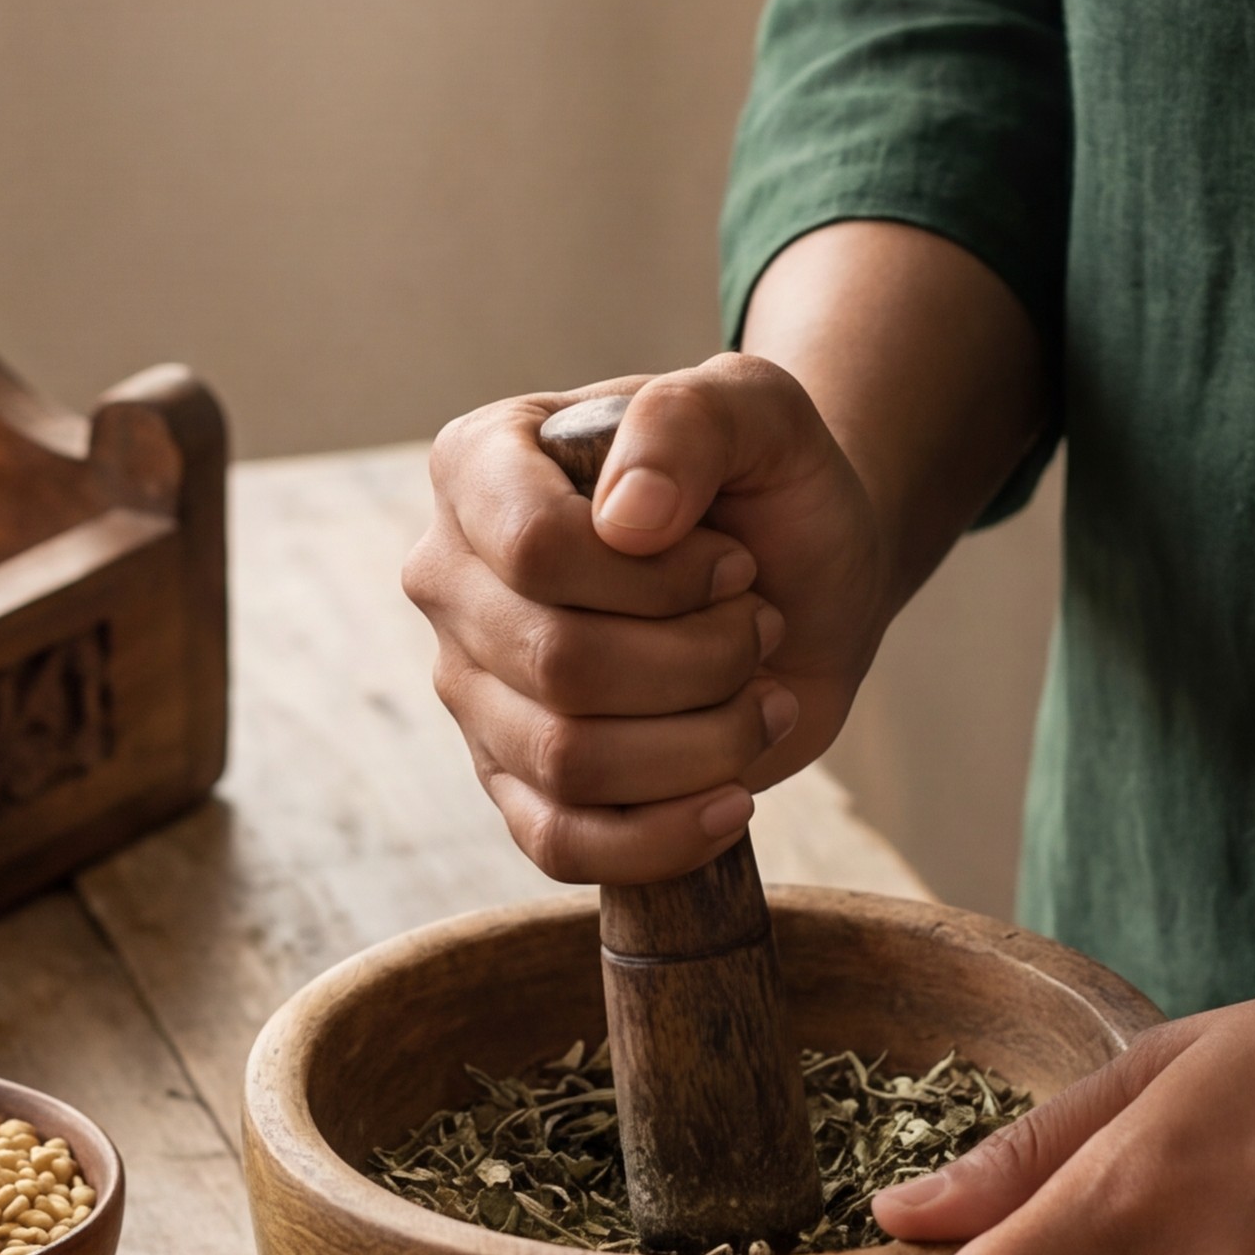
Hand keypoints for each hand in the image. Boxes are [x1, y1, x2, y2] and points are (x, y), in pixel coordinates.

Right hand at [403, 356, 891, 886]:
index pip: (535, 549)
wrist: (804, 572)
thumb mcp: (757, 409)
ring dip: (704, 738)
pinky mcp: (516, 781)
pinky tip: (735, 796)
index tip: (736, 561)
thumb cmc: (766, 479)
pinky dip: (663, 837)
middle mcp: (451, 578)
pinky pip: (559, 844)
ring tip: (759, 692)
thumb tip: (625, 519)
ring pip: (568, 760)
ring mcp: (472, 688)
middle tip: (761, 623)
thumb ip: (689, 421)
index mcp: (480, 466)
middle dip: (701, 659)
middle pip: (560, 665)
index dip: (660, 576)